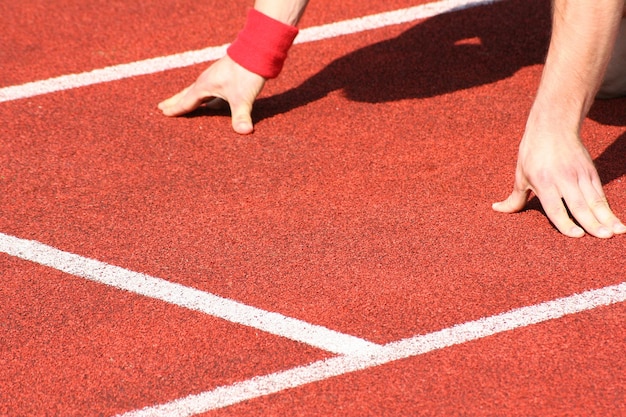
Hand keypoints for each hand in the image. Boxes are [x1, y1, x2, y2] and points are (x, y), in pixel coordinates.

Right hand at [158, 55, 265, 133]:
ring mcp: (216, 77)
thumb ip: (241, 116)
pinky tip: (212, 104)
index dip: (176, 109)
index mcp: (204, 86)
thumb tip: (244, 131)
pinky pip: (211, 91)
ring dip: (189, 99)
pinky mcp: (226, 76)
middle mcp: (207, 81)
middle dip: (175, 101)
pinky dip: (207, 99)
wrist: (257, 50)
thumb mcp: (243, 98)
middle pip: (187, 94)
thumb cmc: (246, 73)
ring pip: (198, 92)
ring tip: (183, 104)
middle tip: (162, 107)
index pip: (186, 101)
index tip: (163, 113)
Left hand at [492, 129, 625, 237]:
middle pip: (580, 204)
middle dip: (593, 222)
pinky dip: (608, 208)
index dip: (565, 222)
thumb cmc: (532, 153)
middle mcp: (564, 179)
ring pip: (595, 200)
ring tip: (617, 232)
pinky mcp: (591, 172)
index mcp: (544, 182)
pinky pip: (600, 194)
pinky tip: (616, 223)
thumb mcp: (520, 175)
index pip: (555, 207)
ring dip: (607, 217)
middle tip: (604, 237)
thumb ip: (514, 198)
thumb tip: (497, 210)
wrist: (553, 126)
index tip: (577, 235)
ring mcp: (580, 175)